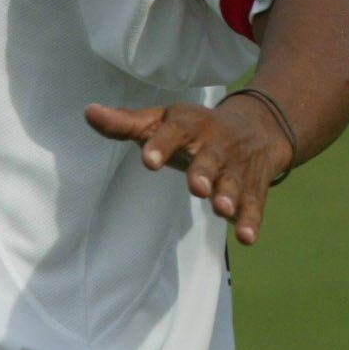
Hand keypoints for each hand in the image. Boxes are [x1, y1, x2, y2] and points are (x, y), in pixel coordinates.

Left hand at [84, 98, 295, 245]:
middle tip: (197, 188)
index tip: (148, 161)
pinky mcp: (253, 188)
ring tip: (223, 209)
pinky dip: (251, 221)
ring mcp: (236, 168)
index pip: (175, 130)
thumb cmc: (196, 130)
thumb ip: (127, 123)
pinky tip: (246, 237)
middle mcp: (216, 145)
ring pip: (234, 182)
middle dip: (204, 173)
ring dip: (229, 196)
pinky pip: (254, 205)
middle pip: (210, 158)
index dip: (162, 145)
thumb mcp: (164, 120)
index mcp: (190, 125)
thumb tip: (89, 112)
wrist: (259, 127)